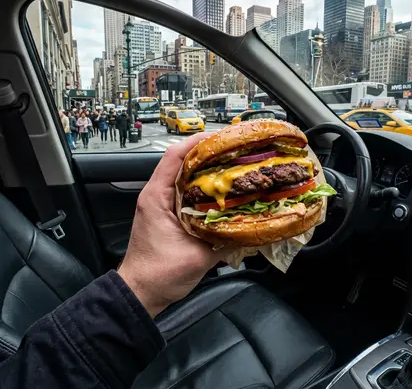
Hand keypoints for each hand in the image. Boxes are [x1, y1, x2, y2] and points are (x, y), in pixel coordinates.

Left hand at [118, 133, 228, 316]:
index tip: (219, 137)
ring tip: (229, 164)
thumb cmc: (158, 275)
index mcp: (156, 198)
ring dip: (204, 167)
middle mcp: (156, 195)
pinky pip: (185, 190)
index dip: (196, 142)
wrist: (141, 292)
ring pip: (183, 174)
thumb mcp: (196, 257)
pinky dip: (201, 184)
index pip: (174, 156)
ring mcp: (161, 203)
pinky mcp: (167, 213)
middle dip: (205, 152)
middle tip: (231, 149)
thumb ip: (225, 241)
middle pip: (180, 161)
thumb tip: (252, 230)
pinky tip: (220, 189)